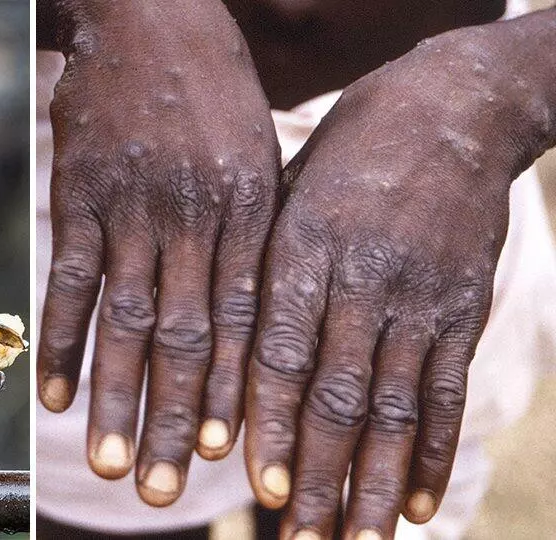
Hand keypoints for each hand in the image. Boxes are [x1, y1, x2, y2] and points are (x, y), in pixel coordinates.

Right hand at [36, 0, 279, 505]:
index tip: (230, 456)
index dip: (237, 393)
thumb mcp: (259, 156)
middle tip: (168, 491)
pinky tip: (56, 395)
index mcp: (250, 209)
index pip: (246, 321)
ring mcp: (132, 203)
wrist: (152, 14)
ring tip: (114, 464)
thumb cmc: (214, 92)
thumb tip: (249, 324)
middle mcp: (194, 214)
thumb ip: (253, 237)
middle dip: (178, 419)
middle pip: (188, 336)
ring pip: (127, 320)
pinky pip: (69, 279)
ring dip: (118, 399)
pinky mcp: (78, 192)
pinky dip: (64, 341)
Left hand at [244, 24, 553, 538]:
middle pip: (336, 396)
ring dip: (372, 483)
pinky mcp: (463, 309)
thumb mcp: (287, 194)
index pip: (280, 354)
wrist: (450, 111)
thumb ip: (262, 272)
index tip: (254, 486)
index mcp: (302, 250)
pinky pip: (447, 390)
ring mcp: (418, 298)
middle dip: (316, 476)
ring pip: (392, 408)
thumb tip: (222, 356)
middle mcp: (361, 280)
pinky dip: (432, 452)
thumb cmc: (346, 154)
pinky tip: (417, 503)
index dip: (268, 424)